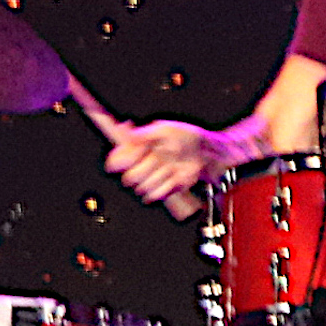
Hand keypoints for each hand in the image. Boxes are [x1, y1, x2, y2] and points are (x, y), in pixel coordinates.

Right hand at [103, 119, 226, 208]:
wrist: (208, 154)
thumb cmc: (188, 138)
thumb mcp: (165, 130)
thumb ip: (143, 134)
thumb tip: (123, 131)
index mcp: (139, 149)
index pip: (117, 159)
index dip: (118, 161)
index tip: (122, 160)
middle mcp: (143, 165)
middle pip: (129, 178)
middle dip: (144, 170)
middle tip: (158, 160)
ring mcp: (153, 178)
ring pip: (142, 187)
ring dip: (158, 177)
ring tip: (172, 167)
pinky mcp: (164, 190)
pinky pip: (155, 195)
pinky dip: (165, 187)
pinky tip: (175, 177)